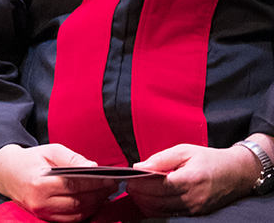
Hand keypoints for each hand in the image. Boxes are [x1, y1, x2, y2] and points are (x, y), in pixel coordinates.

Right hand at [0, 144, 117, 221]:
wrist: (7, 172)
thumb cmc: (31, 159)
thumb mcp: (50, 151)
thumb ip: (72, 158)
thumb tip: (94, 167)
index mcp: (39, 182)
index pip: (74, 184)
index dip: (96, 182)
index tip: (111, 178)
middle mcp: (39, 201)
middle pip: (78, 202)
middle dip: (99, 195)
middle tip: (112, 186)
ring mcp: (41, 212)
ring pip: (76, 214)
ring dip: (94, 205)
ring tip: (104, 194)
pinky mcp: (43, 217)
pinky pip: (70, 219)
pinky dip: (85, 212)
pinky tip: (92, 202)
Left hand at [126, 139, 265, 216]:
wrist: (236, 173)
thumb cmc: (209, 159)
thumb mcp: (184, 150)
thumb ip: (160, 159)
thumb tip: (139, 166)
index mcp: (190, 179)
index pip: (157, 186)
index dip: (139, 183)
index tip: (129, 177)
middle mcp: (193, 197)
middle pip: (156, 201)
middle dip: (138, 194)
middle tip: (129, 185)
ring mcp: (195, 208)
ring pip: (161, 211)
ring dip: (145, 203)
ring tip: (137, 191)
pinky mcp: (196, 213)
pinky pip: (170, 214)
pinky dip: (156, 208)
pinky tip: (149, 199)